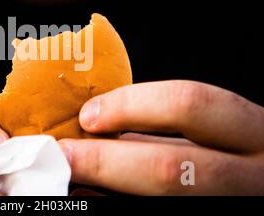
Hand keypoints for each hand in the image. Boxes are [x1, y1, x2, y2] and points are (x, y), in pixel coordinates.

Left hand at [59, 81, 263, 194]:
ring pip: (163, 201)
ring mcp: (234, 208)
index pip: (189, 104)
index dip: (131, 105)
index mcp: (251, 133)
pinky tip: (98, 198)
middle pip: (169, 168)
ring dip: (107, 189)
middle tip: (65, 154)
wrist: (259, 186)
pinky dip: (118, 207)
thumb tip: (97, 124)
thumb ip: (162, 130)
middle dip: (105, 161)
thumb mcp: (210, 136)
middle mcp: (252, 176)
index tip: (89, 114)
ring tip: (74, 179)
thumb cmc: (229, 157)